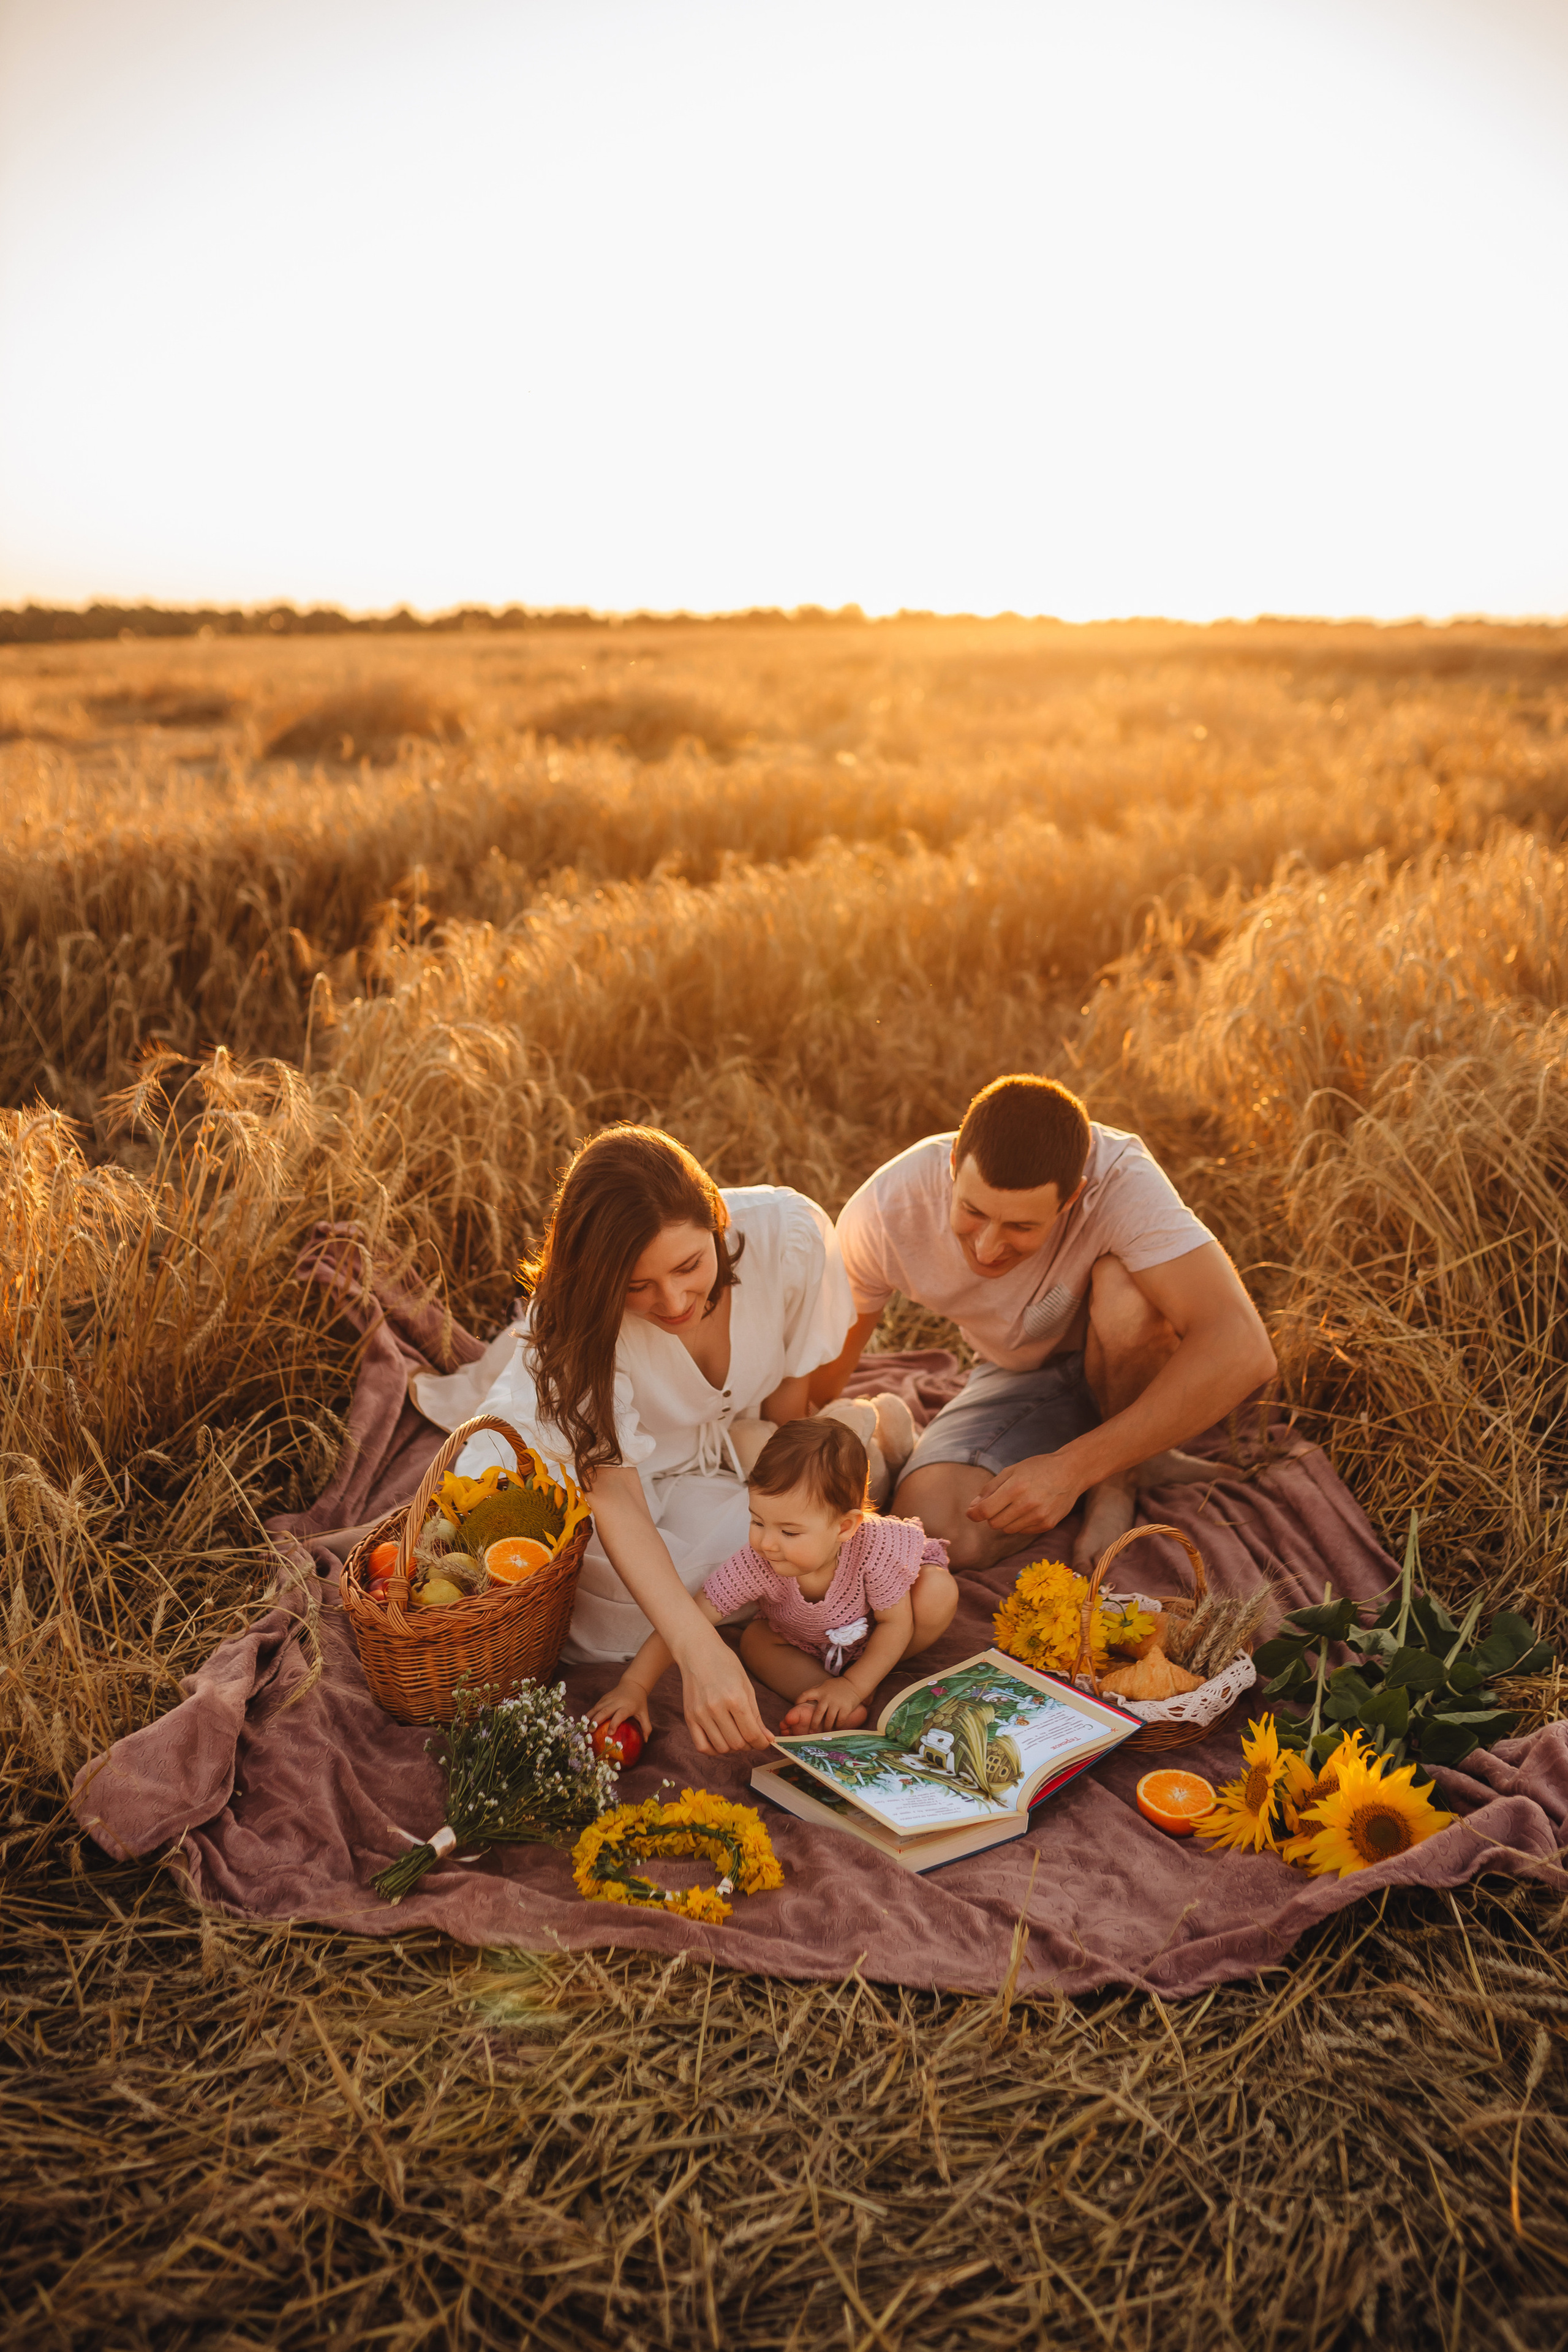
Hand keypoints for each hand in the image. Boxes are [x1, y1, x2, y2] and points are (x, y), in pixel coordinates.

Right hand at [589, 1677, 652, 1738]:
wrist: (633, 1684)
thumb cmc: (639, 1702)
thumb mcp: (644, 1713)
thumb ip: (646, 1727)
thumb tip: (645, 1741)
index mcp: (627, 1706)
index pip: (620, 1715)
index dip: (615, 1723)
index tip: (610, 1733)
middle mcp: (617, 1702)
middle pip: (605, 1711)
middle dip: (597, 1721)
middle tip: (591, 1731)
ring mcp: (609, 1699)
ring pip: (597, 1708)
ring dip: (590, 1717)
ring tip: (584, 1727)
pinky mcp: (604, 1697)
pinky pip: (595, 1706)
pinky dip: (589, 1713)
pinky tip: (584, 1721)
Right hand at [678, 1630, 771, 1754]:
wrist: (698, 1652)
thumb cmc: (726, 1665)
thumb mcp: (746, 1686)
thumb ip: (756, 1716)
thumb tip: (767, 1739)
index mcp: (735, 1698)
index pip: (752, 1734)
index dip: (762, 1743)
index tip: (764, 1742)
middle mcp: (716, 1708)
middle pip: (737, 1744)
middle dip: (749, 1745)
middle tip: (751, 1737)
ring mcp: (700, 1714)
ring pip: (721, 1748)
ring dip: (733, 1748)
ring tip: (736, 1736)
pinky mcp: (689, 1717)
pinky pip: (702, 1746)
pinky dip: (714, 1749)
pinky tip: (721, 1740)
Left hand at [781, 1678, 869, 1733]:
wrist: (854, 1683)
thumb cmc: (838, 1686)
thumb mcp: (825, 1685)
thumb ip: (816, 1691)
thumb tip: (804, 1700)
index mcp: (820, 1691)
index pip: (805, 1695)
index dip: (799, 1701)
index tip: (796, 1707)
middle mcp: (827, 1697)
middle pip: (817, 1714)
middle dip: (813, 1725)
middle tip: (811, 1733)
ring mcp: (836, 1703)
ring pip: (828, 1720)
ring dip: (826, 1728)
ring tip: (825, 1733)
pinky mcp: (846, 1708)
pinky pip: (839, 1721)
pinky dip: (837, 1726)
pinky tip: (836, 1729)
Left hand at [966, 1449, 1084, 1536]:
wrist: (1071, 1472)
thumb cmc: (1038, 1468)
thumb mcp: (1011, 1471)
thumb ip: (990, 1489)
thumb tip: (973, 1508)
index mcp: (1015, 1488)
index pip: (985, 1511)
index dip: (974, 1513)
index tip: (971, 1512)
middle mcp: (1027, 1505)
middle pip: (994, 1524)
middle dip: (991, 1516)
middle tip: (999, 1504)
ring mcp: (1039, 1517)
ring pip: (1008, 1530)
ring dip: (1006, 1520)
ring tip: (1017, 1504)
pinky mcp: (1047, 1525)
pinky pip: (1023, 1531)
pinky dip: (1020, 1523)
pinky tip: (1029, 1509)